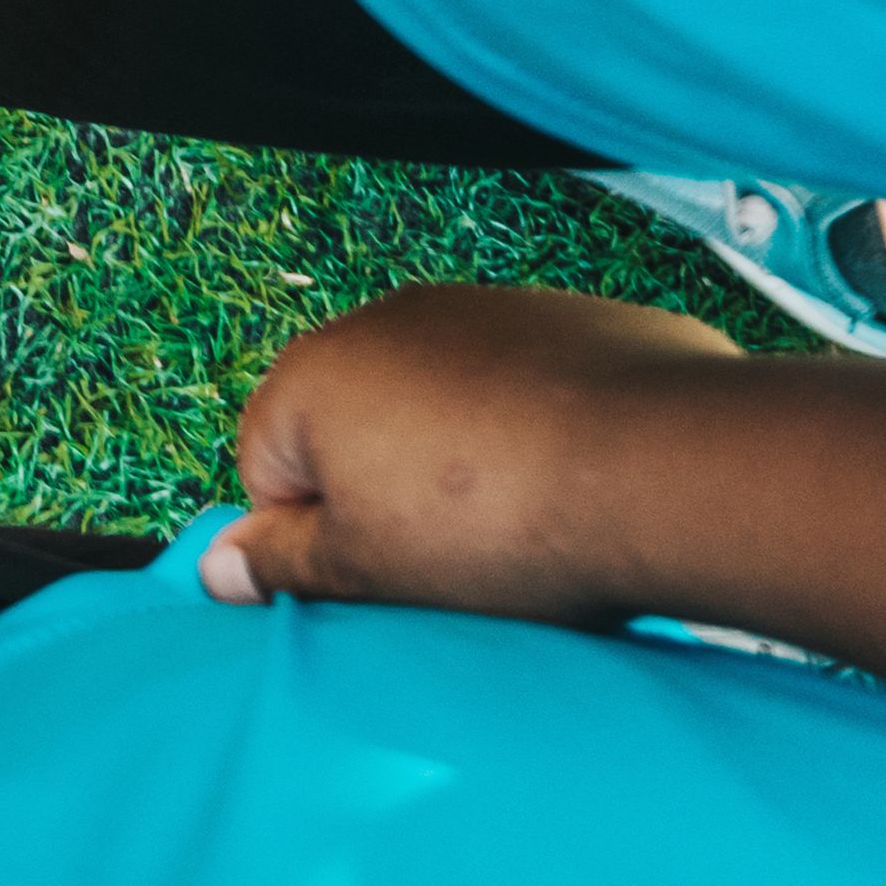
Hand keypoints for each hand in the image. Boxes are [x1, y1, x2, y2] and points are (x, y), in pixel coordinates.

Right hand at [204, 282, 744, 617]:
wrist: (671, 466)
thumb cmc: (501, 524)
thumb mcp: (369, 572)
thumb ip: (281, 565)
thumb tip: (215, 570)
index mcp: (312, 375)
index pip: (265, 469)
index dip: (315, 538)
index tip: (376, 578)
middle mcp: (385, 319)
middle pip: (355, 428)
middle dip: (389, 493)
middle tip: (450, 562)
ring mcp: (483, 307)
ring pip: (443, 406)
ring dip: (464, 462)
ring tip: (525, 528)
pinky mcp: (569, 315)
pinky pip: (525, 384)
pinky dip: (538, 429)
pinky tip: (580, 484)